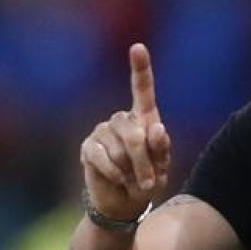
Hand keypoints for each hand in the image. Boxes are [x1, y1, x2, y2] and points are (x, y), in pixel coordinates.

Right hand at [80, 43, 172, 220]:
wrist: (123, 202)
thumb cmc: (147, 180)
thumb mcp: (162, 168)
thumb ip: (162, 150)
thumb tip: (156, 128)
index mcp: (144, 118)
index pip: (142, 89)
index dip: (140, 68)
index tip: (137, 47)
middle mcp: (122, 120)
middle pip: (135, 134)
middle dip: (145, 163)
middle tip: (150, 184)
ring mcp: (102, 131)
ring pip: (120, 149)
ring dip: (131, 172)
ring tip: (132, 181)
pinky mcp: (88, 146)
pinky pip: (102, 158)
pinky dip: (114, 174)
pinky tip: (116, 179)